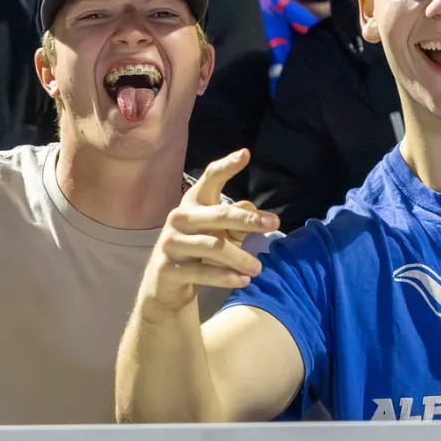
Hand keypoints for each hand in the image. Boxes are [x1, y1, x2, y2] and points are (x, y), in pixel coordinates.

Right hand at [138, 150, 280, 318]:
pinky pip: (203, 272)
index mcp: (193, 203)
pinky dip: (226, 277)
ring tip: (258, 268)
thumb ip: (237, 221)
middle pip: (219, 214)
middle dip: (248, 220)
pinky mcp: (168, 268)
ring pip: (213, 246)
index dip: (227, 166)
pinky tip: (243, 281)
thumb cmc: (198, 253)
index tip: (245, 154)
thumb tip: (257, 211)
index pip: (209, 179)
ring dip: (240, 258)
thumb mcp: (219, 234)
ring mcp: (171, 242)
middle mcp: (179, 218)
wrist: (166, 286)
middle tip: (274, 224)